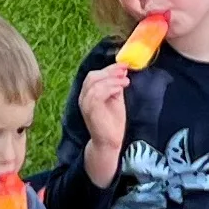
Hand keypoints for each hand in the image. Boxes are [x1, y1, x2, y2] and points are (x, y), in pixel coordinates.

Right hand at [76, 63, 131, 180]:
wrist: (109, 142)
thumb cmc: (112, 123)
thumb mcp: (115, 100)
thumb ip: (116, 86)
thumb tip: (122, 71)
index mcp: (87, 94)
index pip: (94, 76)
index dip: (108, 68)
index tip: (123, 65)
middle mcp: (83, 97)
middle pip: (92, 76)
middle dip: (110, 70)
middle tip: (125, 69)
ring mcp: (85, 103)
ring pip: (95, 82)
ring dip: (112, 78)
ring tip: (125, 81)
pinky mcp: (90, 109)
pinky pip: (97, 92)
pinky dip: (110, 87)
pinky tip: (121, 88)